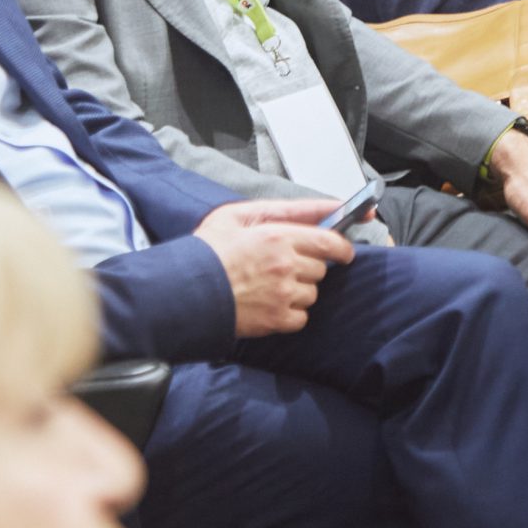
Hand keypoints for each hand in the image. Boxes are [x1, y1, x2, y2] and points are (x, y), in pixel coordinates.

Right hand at [194, 199, 356, 337]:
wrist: (184, 291)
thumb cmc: (207, 252)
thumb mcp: (238, 215)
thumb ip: (284, 209)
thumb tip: (323, 208)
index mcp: (277, 236)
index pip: (329, 240)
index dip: (342, 246)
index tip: (344, 249)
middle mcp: (285, 265)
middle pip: (322, 268)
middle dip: (309, 265)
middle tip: (285, 265)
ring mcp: (283, 294)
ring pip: (312, 292)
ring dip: (299, 289)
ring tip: (270, 284)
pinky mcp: (277, 319)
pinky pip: (301, 316)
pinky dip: (290, 312)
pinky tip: (269, 302)